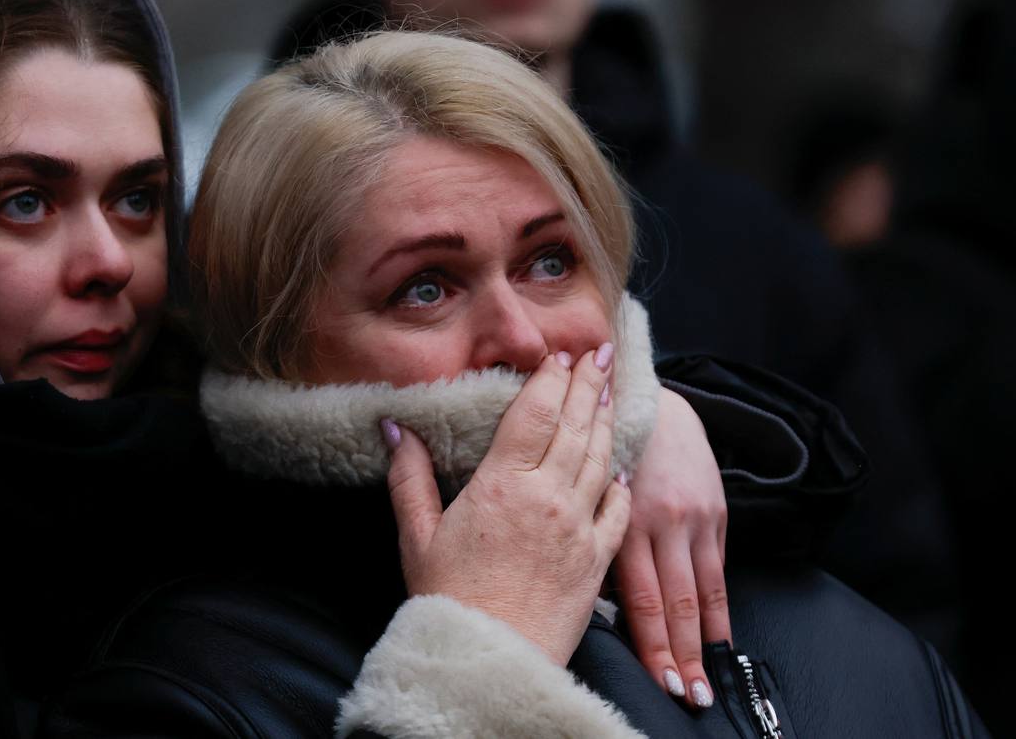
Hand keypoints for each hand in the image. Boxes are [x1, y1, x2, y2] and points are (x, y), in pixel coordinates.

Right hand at [383, 346, 630, 665]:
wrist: (489, 661)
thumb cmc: (447, 602)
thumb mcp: (417, 536)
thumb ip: (410, 478)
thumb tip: (395, 427)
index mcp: (501, 485)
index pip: (534, 414)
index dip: (550, 379)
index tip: (560, 354)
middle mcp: (547, 498)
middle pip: (574, 426)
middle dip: (588, 385)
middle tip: (600, 354)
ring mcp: (577, 527)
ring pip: (599, 460)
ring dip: (605, 422)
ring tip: (608, 393)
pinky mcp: (596, 560)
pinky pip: (617, 511)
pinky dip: (621, 483)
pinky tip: (620, 467)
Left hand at [613, 387, 729, 707]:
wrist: (651, 401)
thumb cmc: (608, 452)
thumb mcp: (592, 489)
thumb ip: (599, 539)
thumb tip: (601, 598)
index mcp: (624, 517)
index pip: (641, 596)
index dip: (651, 641)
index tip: (656, 677)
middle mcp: (663, 521)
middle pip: (675, 602)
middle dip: (681, 653)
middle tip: (685, 694)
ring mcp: (694, 518)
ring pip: (701, 591)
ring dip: (704, 641)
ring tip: (704, 682)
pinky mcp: (715, 512)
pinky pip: (718, 569)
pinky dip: (719, 607)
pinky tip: (720, 636)